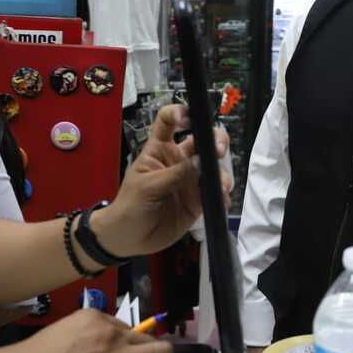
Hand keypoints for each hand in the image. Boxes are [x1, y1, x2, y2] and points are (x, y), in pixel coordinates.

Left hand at [96, 104, 231, 256]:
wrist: (130, 239)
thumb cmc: (130, 205)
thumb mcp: (148, 187)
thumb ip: (175, 174)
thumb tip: (201, 161)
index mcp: (160, 149)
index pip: (168, 122)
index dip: (178, 113)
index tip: (188, 117)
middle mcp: (179, 160)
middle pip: (202, 139)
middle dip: (215, 139)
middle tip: (219, 149)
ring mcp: (191, 179)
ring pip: (214, 166)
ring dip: (221, 172)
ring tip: (220, 185)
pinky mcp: (199, 199)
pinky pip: (216, 192)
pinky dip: (222, 194)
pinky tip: (221, 199)